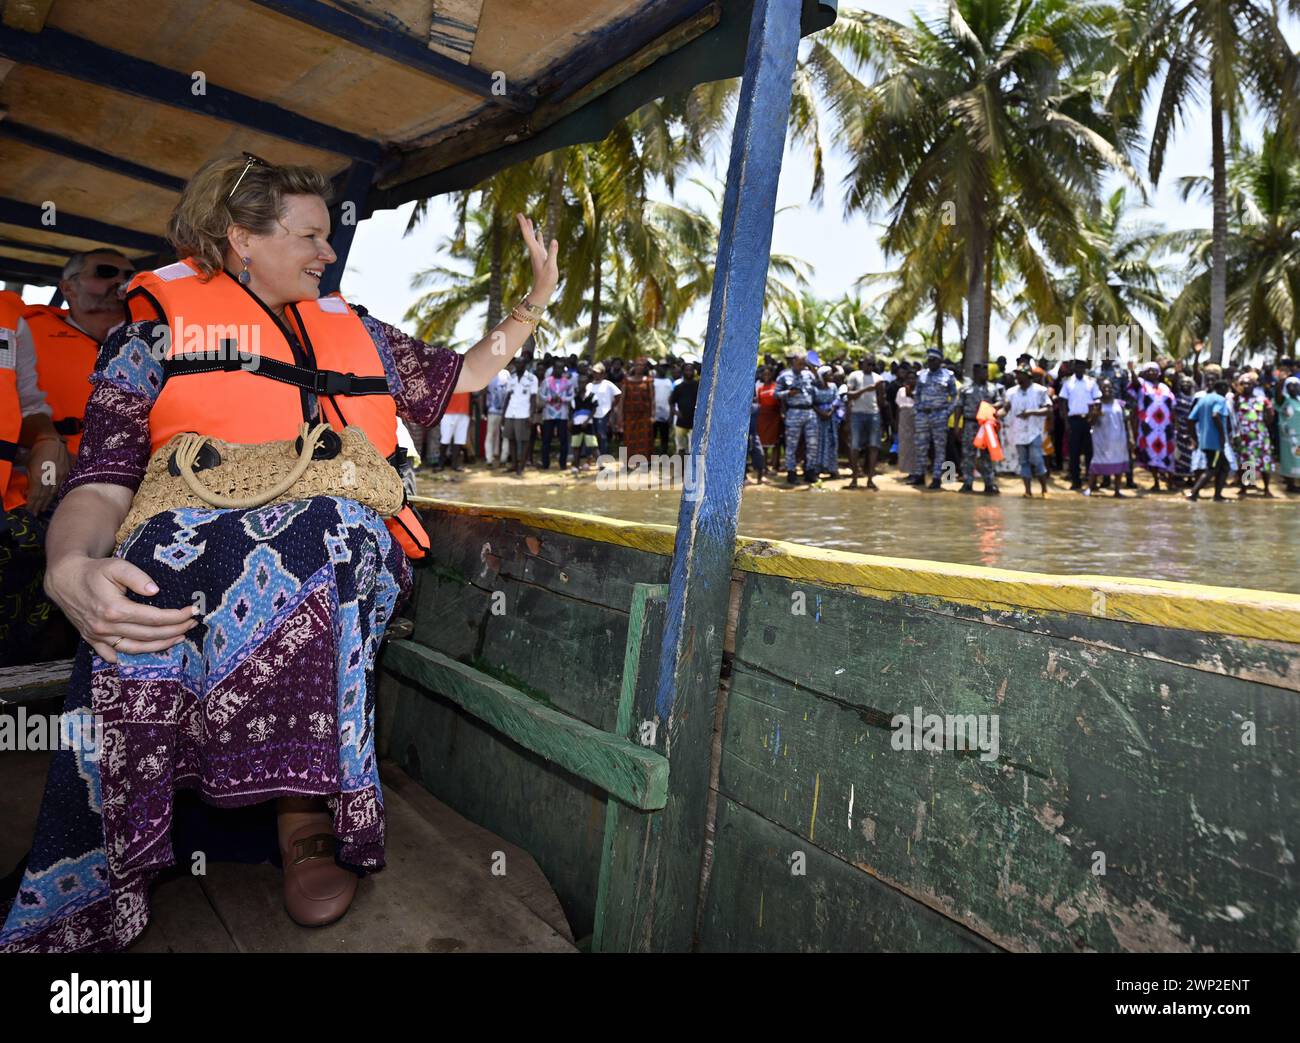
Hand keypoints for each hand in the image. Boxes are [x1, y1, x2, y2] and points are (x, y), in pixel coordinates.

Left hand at [24, 436, 70, 515]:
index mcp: (40, 476)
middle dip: (39, 505)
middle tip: (36, 513)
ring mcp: (61, 476)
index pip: (35, 495)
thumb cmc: (37, 452)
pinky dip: (57, 493)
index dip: (32, 504)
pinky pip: (62, 486)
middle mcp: (51, 478)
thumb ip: (31, 480)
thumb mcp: (30, 466)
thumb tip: (30, 492)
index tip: (29, 511)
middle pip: (45, 496)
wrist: (52, 441)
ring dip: (48, 501)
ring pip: (54, 493)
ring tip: (43, 508)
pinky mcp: (67, 474)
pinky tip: (54, 498)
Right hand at [45, 554, 199, 663]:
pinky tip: (149, 650)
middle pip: (149, 635)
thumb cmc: (94, 571)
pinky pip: (113, 655)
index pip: (154, 618)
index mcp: (115, 609)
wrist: (65, 580)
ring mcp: (98, 636)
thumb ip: (137, 577)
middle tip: (192, 623)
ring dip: (160, 646)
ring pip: (135, 649)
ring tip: (179, 637)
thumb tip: (155, 591)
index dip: (177, 616)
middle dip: (175, 630)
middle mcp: (106, 627)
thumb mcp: (116, 566)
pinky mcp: (92, 640)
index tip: (192, 611)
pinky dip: (131, 656)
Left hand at [517, 213, 558, 304]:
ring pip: (533, 239)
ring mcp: (538, 255)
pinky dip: (539, 237)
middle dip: (525, 224)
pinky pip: (539, 244)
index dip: (524, 225)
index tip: (519, 215)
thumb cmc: (547, 280)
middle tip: (520, 214)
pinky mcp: (542, 258)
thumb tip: (554, 240)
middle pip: (528, 235)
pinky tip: (540, 234)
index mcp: (535, 252)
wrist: (542, 291)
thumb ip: (552, 253)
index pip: (528, 236)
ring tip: (529, 220)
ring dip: (531, 229)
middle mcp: (534, 252)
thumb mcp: (551, 266)